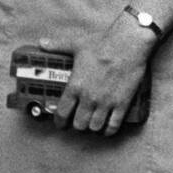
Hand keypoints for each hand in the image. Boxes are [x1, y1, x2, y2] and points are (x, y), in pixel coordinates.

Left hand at [43, 13, 154, 135]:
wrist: (129, 42)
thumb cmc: (103, 43)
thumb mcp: (77, 44)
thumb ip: (58, 46)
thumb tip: (42, 43)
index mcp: (75, 86)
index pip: (62, 113)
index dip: (60, 122)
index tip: (61, 123)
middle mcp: (89, 98)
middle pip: (79, 124)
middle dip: (78, 124)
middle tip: (80, 121)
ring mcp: (106, 102)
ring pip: (95, 127)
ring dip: (93, 127)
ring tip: (94, 123)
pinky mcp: (122, 103)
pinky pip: (113, 125)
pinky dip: (109, 130)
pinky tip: (108, 128)